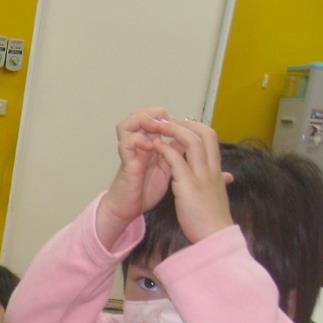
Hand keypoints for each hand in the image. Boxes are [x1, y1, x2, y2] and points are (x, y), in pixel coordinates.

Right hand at [97, 107, 173, 247]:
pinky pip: (127, 143)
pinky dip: (138, 140)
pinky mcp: (126, 163)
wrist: (129, 210)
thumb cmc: (145, 191)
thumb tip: (197, 141)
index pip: (153, 118)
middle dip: (153, 113)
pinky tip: (151, 145)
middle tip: (167, 118)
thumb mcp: (168, 168)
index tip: (179, 121)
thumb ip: (178, 153)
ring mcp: (130, 153)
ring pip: (127, 124)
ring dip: (142, 122)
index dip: (166, 115)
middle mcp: (137, 145)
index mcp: (150, 144)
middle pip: (138, 115)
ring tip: (157, 127)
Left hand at [148, 118, 234, 242]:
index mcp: (216, 170)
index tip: (178, 125)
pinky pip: (176, 160)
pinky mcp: (188, 186)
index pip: (211, 137)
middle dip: (183, 123)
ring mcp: (201, 176)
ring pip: (190, 141)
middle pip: (203, 133)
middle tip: (164, 119)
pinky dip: (164, 149)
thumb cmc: (213, 220)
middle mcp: (211, 169)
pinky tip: (153, 145)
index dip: (195, 127)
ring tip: (156, 126)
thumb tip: (228, 178)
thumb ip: (220, 183)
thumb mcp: (218, 196)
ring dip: (172, 130)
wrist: (215, 237)